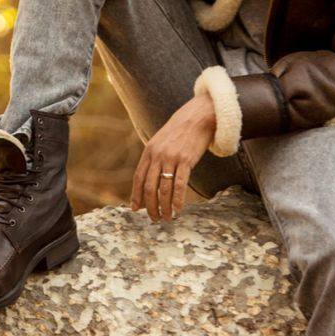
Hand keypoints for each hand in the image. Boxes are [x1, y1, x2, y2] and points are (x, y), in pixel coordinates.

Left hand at [129, 94, 215, 222]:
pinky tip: (178, 209)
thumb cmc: (181, 130)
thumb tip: (150, 177)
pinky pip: (179, 185)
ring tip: (167, 218)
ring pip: (163, 189)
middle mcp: (158, 155)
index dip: (136, 196)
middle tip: (154, 219)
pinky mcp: (186, 160)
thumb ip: (154, 157)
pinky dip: (178, 200)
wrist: (199, 116)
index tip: (135, 209)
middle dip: (150, 206)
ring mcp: (171, 157)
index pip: (138, 178)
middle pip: (149, 187)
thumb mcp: (161, 140)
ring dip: (164, 207)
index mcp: (149, 150)